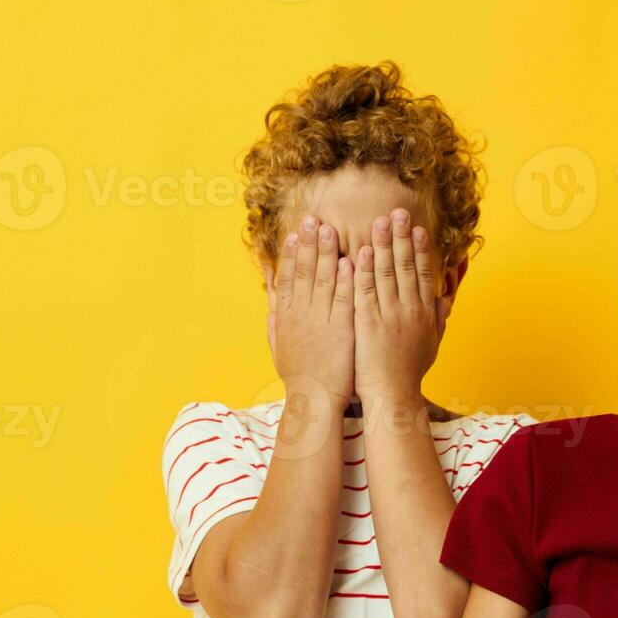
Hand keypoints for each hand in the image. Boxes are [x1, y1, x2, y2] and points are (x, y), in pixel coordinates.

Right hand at [268, 215, 354, 403]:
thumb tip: (268, 289)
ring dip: (326, 253)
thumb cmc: (298, 372)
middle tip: (314, 219)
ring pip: (322, 280)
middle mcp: (300, 314)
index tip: (296, 232)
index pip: (288, 277)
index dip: (292, 253)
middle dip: (309, 244)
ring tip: (330, 230)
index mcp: (285, 315)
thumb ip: (274, 311)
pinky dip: (345, 279)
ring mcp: (320, 321)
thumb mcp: (277, 339)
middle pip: (303, 272)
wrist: (312, 398)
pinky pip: (342, 299)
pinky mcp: (340, 330)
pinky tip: (350, 260)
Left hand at [352, 207, 450, 404]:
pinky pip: (365, 292)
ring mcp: (389, 316)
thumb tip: (446, 297)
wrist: (393, 395)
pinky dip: (363, 271)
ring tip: (380, 222)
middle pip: (407, 266)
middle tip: (398, 212)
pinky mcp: (367, 324)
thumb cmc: (410, 371)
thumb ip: (439, 315)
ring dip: (382, 245)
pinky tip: (360, 252)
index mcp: (425, 313)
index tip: (417, 228)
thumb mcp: (432, 342)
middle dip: (402, 237)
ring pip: (386, 273)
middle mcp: (410, 310)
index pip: (424, 273)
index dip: (420, 249)